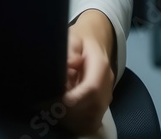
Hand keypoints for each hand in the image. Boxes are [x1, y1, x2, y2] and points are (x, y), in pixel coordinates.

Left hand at [58, 10, 115, 135]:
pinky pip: (93, 120)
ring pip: (94, 117)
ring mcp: (106, 95)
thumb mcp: (72, 38)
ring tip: (57, 109)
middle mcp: (107, 83)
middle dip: (72, 110)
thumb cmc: (80, 41)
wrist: (95, 42)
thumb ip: (71, 50)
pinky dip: (79, 122)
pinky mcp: (102, 104)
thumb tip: (70, 64)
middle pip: (94, 106)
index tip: (61, 100)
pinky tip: (65, 115)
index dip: (77, 97)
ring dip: (75, 117)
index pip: (93, 87)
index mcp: (100, 65)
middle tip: (54, 105)